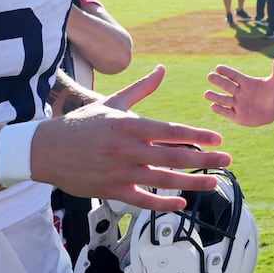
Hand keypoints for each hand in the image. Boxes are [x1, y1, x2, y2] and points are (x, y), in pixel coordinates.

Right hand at [32, 65, 230, 212]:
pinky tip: (182, 203)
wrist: (46, 150)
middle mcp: (127, 149)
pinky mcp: (112, 190)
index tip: (218, 139)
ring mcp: (120, 172)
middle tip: (227, 160)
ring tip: (213, 182)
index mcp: (130, 125)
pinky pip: (143, 199)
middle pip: (175, 157)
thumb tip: (162, 70)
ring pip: (164, 180)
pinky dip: (163, 203)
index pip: (172, 131)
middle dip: (206, 159)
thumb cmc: (82, 125)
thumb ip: (142, 89)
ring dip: (193, 183)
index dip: (198, 136)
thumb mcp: (112, 102)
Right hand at [204, 51, 273, 127]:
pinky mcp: (237, 116)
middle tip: (210, 76)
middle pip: (227, 86)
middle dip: (219, 81)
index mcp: (246, 82)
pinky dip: (220, 110)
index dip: (227, 72)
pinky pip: (227, 113)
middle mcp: (239, 92)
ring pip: (224, 100)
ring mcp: (237, 104)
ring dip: (215, 97)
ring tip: (207, 94)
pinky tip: (213, 106)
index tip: (218, 67)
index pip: (234, 75)